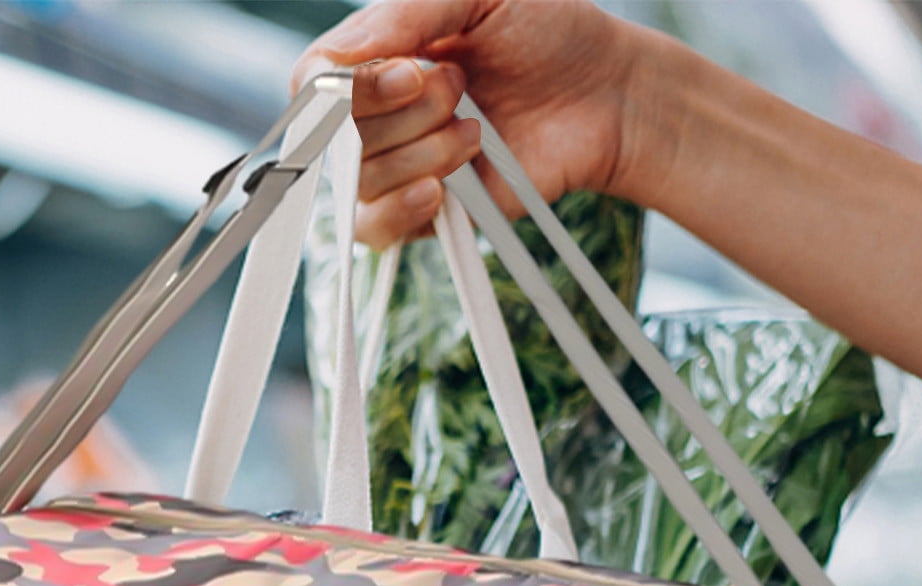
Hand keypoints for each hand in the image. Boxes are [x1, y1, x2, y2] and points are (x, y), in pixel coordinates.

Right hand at [292, 0, 641, 248]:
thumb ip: (406, 14)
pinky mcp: (426, 213)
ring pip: (363, 182)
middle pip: (337, 135)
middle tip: (461, 87)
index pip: (316, 81)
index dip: (349, 88)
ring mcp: (401, 164)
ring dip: (423, 154)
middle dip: (404, 114)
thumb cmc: (548, 32)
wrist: (605, 95)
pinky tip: (440, 190)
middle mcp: (380, 111)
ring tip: (476, 131)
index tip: (410, 72)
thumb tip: (337, 60)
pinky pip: (378, 228)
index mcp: (379, 53)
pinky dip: (403, 210)